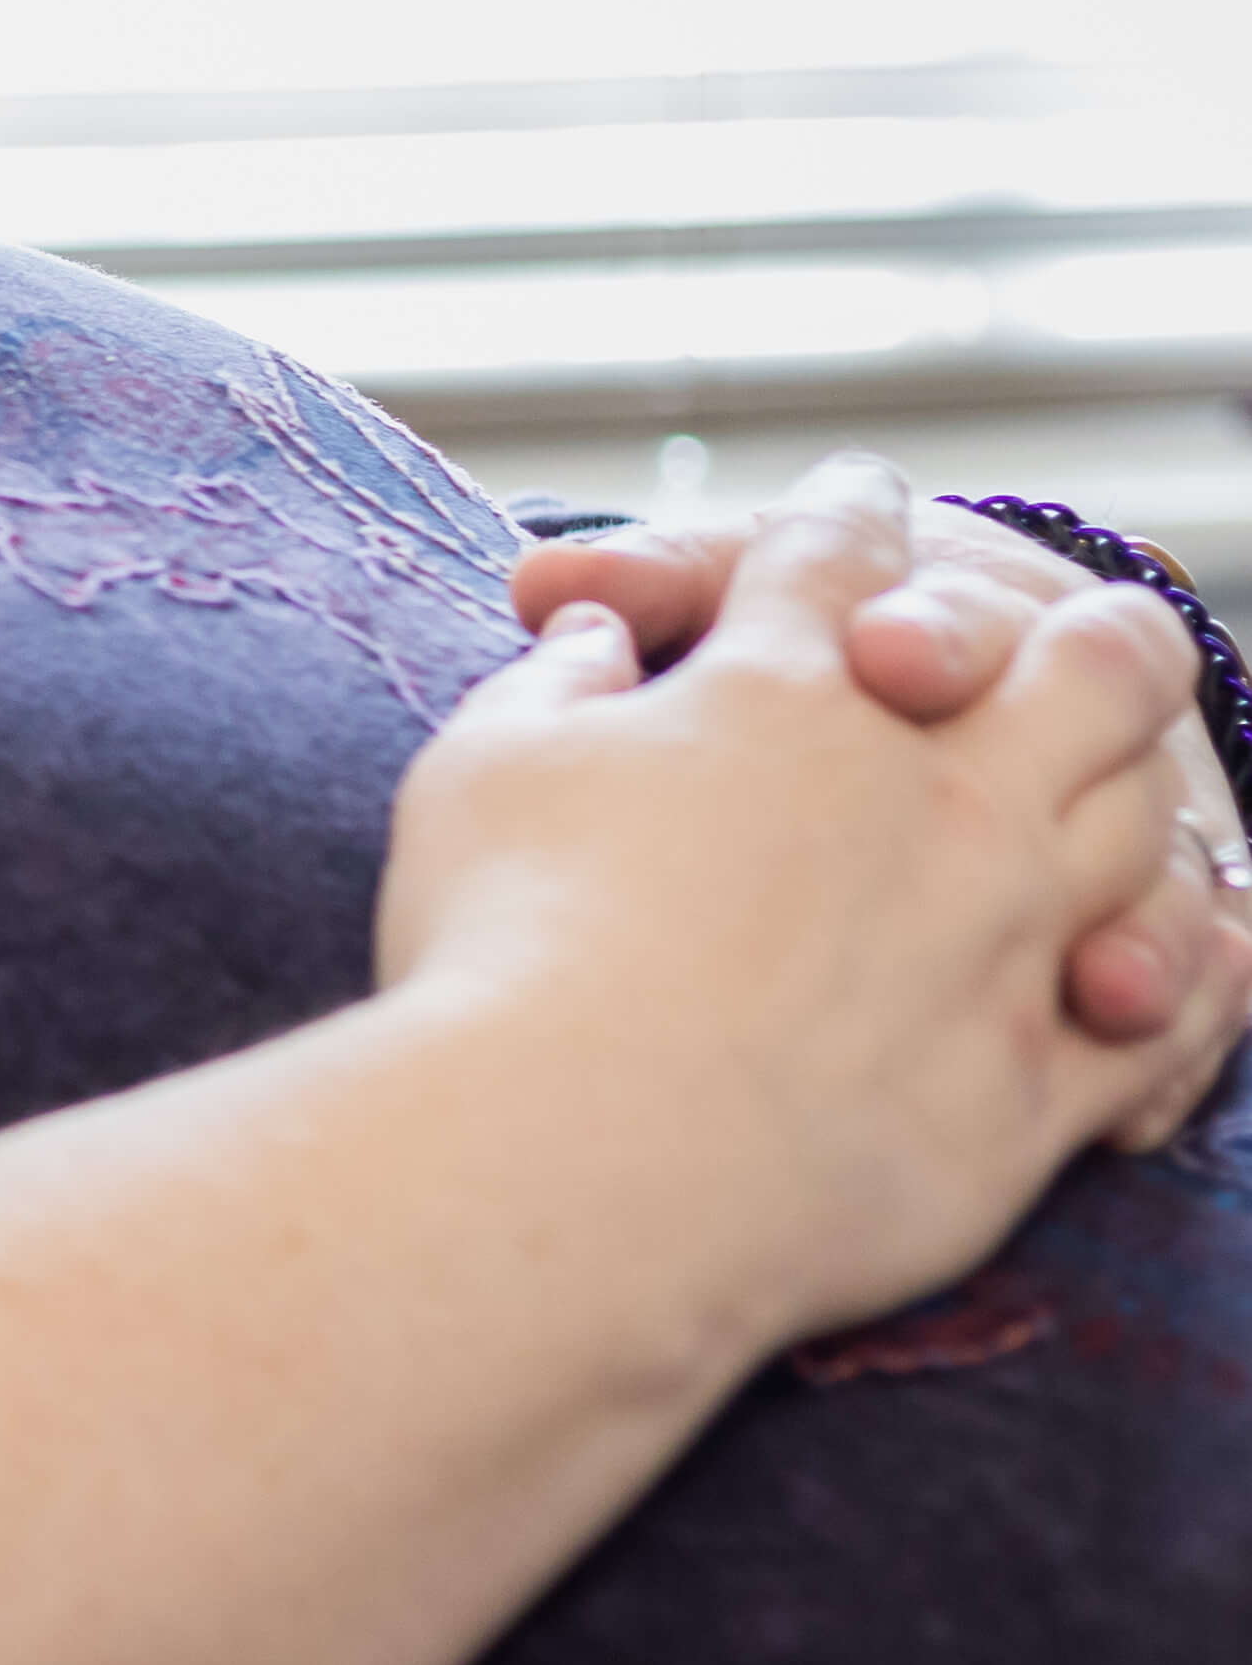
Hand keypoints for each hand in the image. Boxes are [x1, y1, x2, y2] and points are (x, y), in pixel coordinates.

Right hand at [388, 456, 1243, 1343]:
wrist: (575, 1164)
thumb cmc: (499, 947)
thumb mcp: (483, 767)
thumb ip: (554, 682)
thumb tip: (586, 631)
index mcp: (781, 690)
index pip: (837, 553)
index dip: (846, 513)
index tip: (853, 500)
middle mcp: (931, 790)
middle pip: (1084, 662)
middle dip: (1089, 633)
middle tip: (1077, 633)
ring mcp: (1005, 931)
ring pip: (1148, 823)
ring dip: (1145, 794)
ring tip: (1133, 786)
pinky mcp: (1033, 1080)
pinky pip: (1164, 1019)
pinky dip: (1181, 985)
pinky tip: (1172, 974)